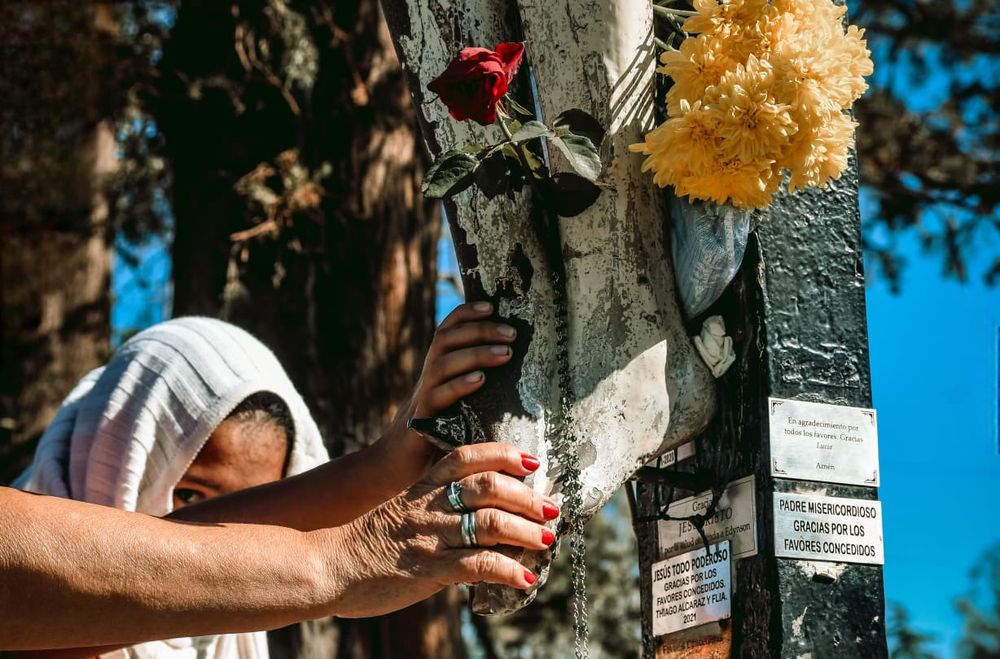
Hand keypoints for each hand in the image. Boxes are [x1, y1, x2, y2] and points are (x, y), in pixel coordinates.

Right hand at [323, 442, 558, 617]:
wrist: (325, 567)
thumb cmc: (365, 541)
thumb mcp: (400, 509)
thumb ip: (434, 504)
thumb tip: (474, 511)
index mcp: (422, 486)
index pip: (469, 457)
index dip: (504, 455)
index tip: (531, 461)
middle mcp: (430, 505)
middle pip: (490, 488)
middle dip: (528, 497)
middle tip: (551, 508)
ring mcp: (430, 537)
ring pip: (491, 524)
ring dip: (526, 532)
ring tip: (546, 541)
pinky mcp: (429, 570)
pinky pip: (477, 566)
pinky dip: (507, 571)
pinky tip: (524, 579)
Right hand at [380, 302, 517, 482]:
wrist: (390, 472)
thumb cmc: (430, 443)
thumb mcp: (454, 412)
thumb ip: (474, 397)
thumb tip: (515, 388)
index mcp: (434, 374)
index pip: (445, 331)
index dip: (465, 314)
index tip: (491, 305)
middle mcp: (426, 380)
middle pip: (446, 339)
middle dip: (479, 329)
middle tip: (511, 332)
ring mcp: (421, 399)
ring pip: (442, 363)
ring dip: (475, 353)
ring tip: (505, 352)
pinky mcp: (419, 422)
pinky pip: (437, 397)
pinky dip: (459, 385)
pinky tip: (480, 380)